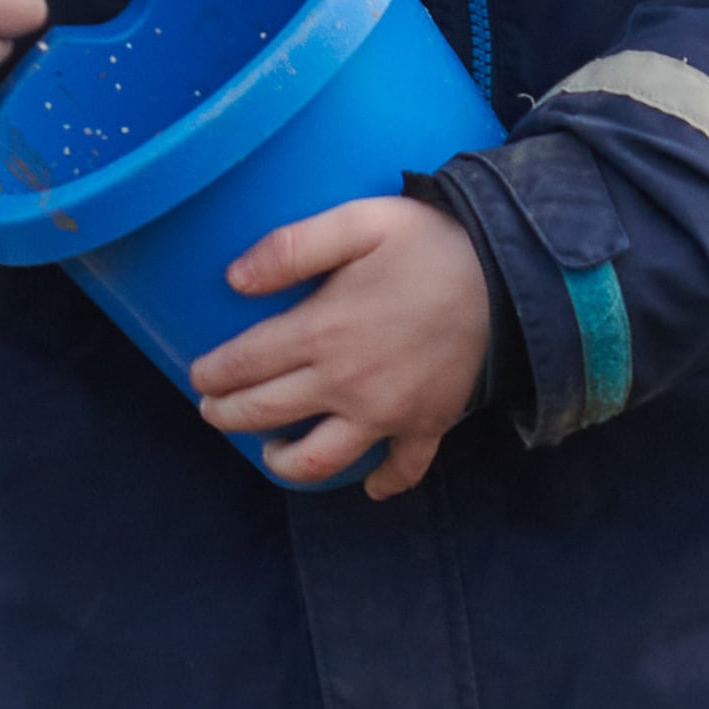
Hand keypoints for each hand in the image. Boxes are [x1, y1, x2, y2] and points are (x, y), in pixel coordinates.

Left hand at [191, 190, 497, 498]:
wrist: (509, 276)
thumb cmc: (430, 243)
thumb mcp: (359, 222)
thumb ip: (292, 246)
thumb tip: (234, 279)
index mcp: (322, 331)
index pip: (245, 364)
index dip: (212, 374)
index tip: (199, 374)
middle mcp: (346, 383)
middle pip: (267, 415)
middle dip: (227, 416)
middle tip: (213, 410)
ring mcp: (386, 413)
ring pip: (320, 460)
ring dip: (284, 464)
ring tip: (269, 452)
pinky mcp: (425, 425)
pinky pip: (401, 470)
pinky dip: (383, 484)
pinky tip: (366, 486)